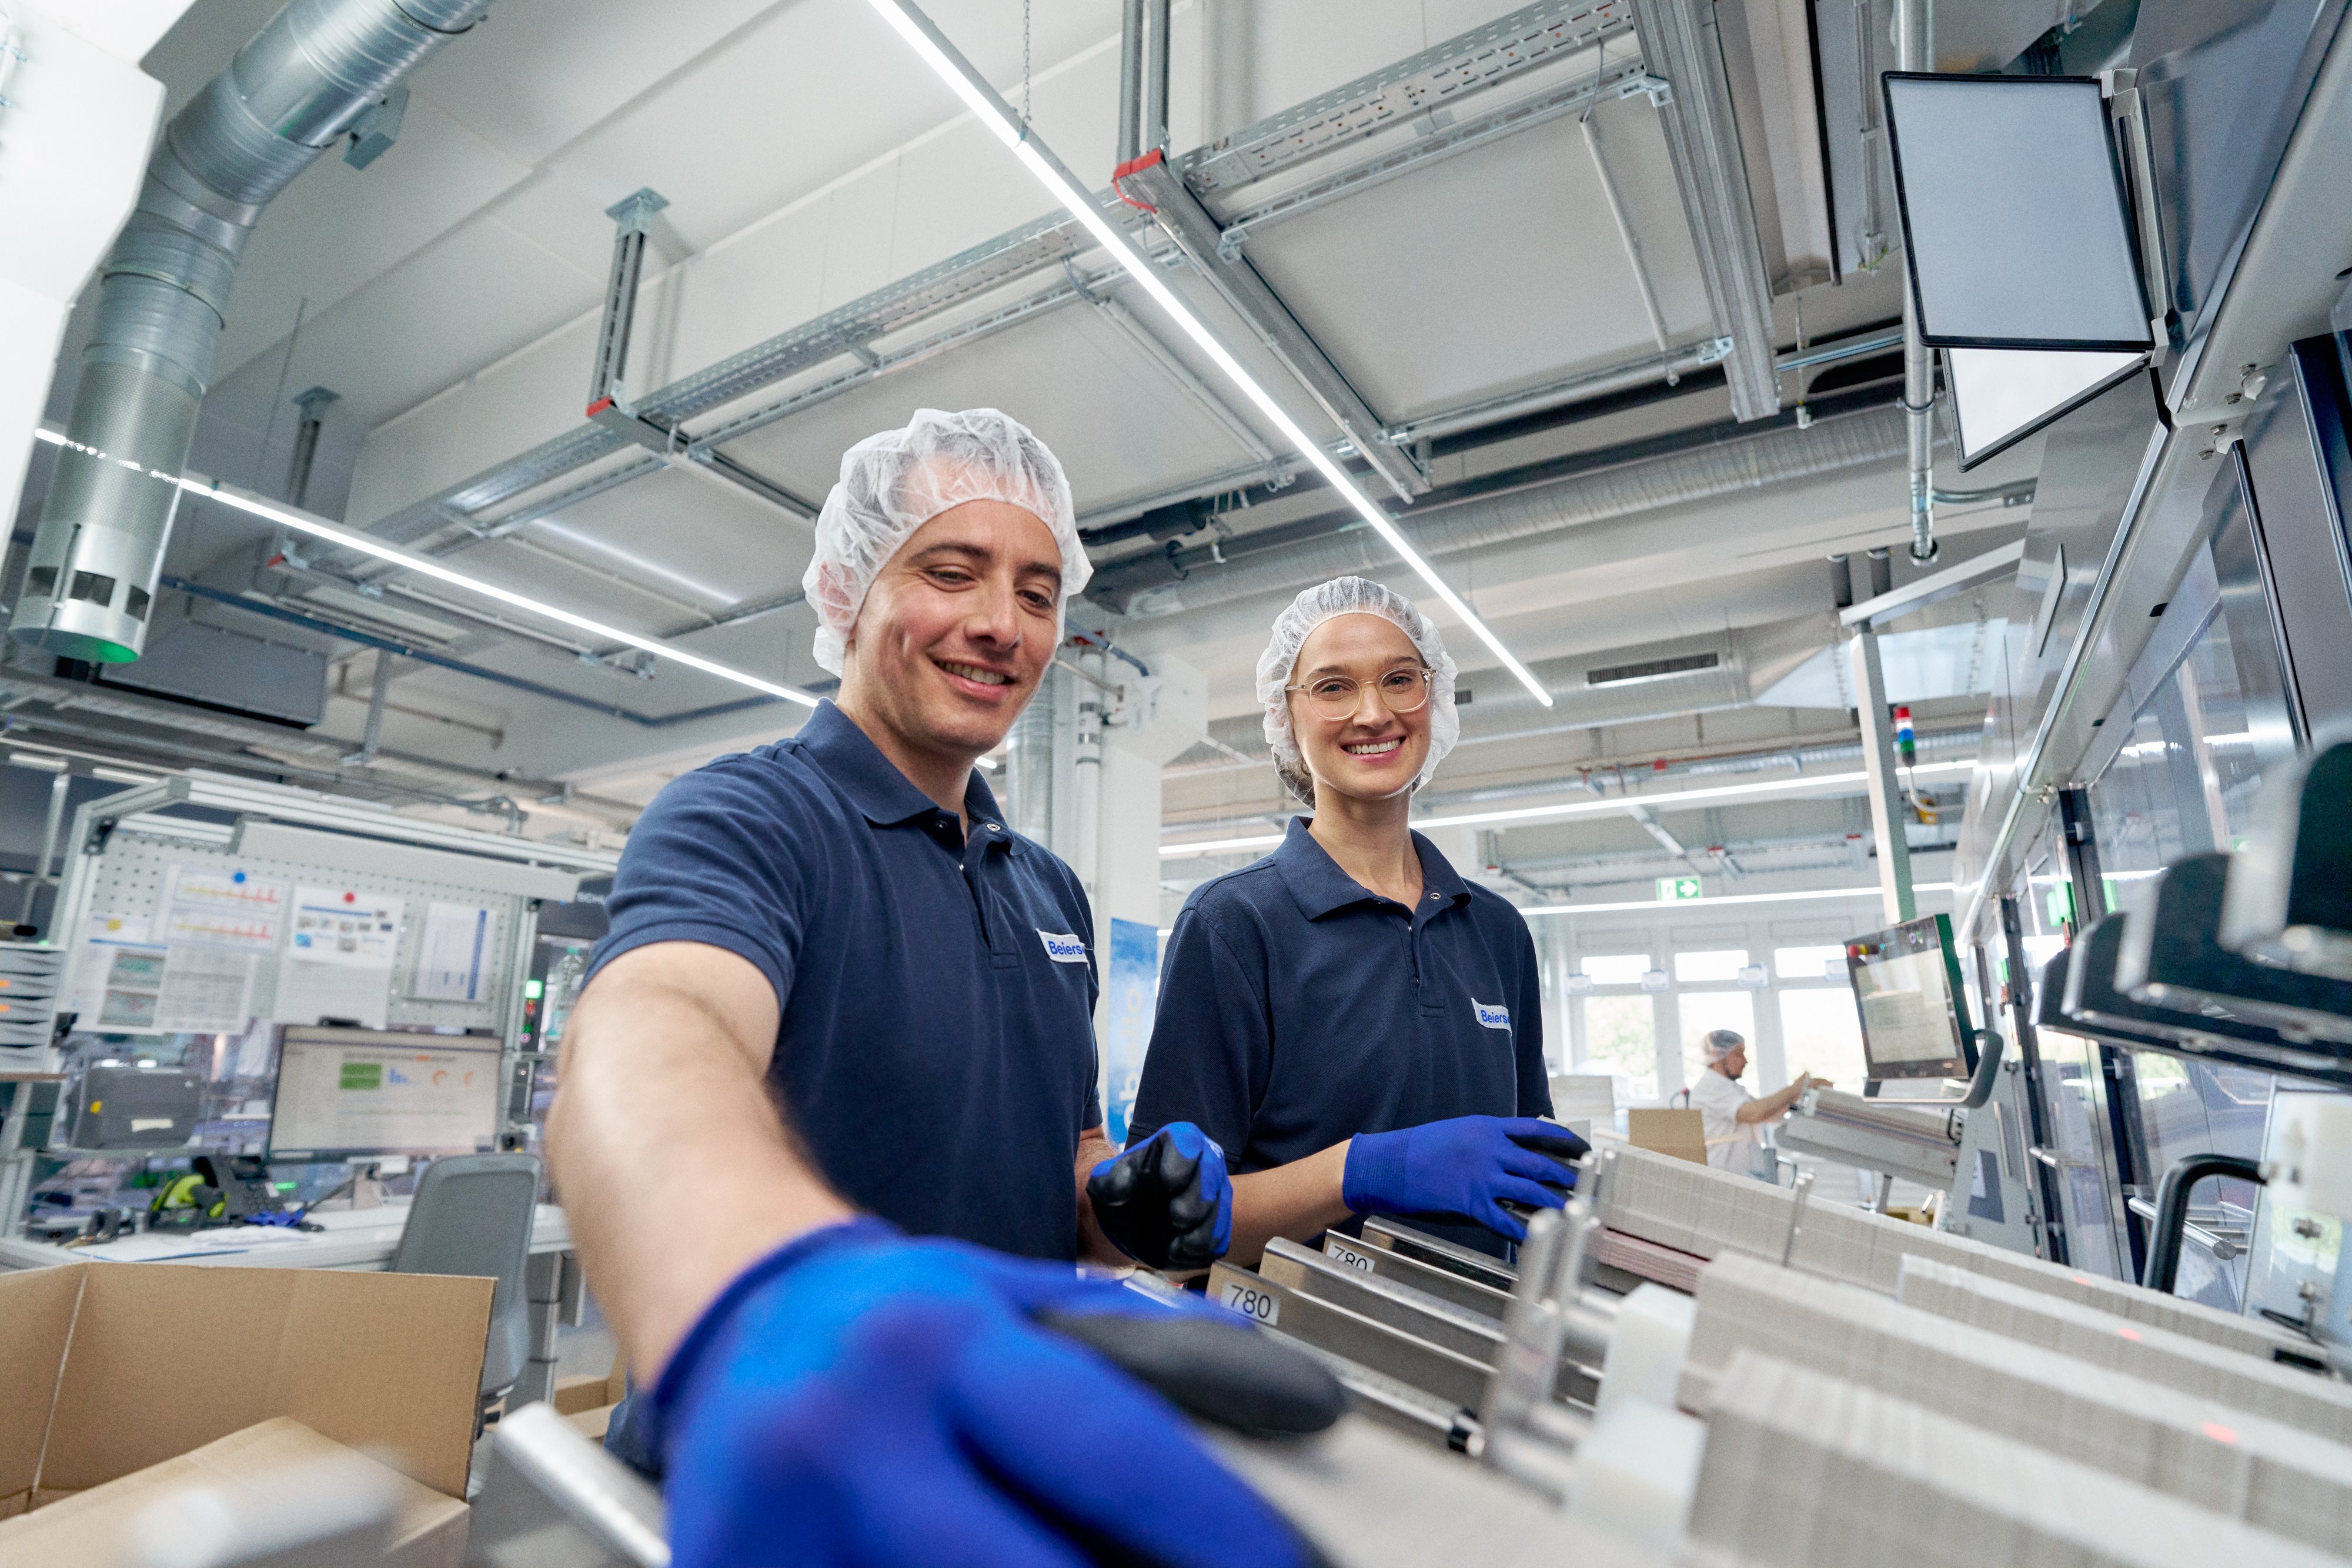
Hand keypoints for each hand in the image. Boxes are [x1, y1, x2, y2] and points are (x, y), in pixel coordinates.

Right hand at [657, 1218, 1314, 1567]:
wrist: (732, 1306)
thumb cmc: (894, 1315)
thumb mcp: (1011, 1293)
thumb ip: (1132, 1343)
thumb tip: (1290, 1400)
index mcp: (940, 1341)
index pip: (1105, 1442)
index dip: (1210, 1520)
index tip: (1287, 1566)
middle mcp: (855, 1428)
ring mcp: (780, 1521)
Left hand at [1087, 1122, 1232, 1270]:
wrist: (1133, 1220)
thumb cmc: (1124, 1192)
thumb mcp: (1105, 1183)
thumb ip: (1110, 1180)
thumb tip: (1122, 1183)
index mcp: (1175, 1143)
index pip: (1186, 1140)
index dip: (1182, 1159)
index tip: (1169, 1182)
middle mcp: (1203, 1160)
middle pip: (1211, 1172)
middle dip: (1196, 1198)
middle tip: (1175, 1217)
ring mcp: (1217, 1191)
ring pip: (1221, 1207)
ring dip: (1201, 1228)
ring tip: (1175, 1243)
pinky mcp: (1221, 1221)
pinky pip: (1221, 1235)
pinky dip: (1203, 1247)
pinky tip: (1181, 1250)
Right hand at [1341, 1116, 1585, 1240]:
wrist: (1385, 1163)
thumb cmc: (1417, 1148)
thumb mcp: (1457, 1131)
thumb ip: (1487, 1140)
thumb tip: (1514, 1154)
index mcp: (1487, 1127)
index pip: (1536, 1129)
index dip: (1564, 1139)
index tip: (1582, 1148)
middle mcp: (1490, 1149)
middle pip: (1540, 1163)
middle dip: (1568, 1176)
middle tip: (1588, 1185)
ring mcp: (1481, 1176)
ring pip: (1531, 1191)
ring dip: (1557, 1202)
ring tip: (1576, 1210)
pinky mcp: (1470, 1202)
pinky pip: (1505, 1219)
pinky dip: (1524, 1230)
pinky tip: (1540, 1237)